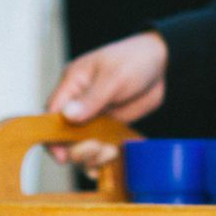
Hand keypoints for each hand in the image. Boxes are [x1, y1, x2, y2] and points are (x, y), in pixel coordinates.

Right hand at [45, 33, 168, 163]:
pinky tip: (114, 156)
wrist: (163, 63)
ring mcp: (94, 114)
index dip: (52, 135)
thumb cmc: (135, 59)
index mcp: (73, 83)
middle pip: (64, 134)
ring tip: (110, 152)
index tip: (61, 154)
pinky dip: (105, 156)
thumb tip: (67, 115)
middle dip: (77, 148)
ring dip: (93, 155)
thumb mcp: (114, 77)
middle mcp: (79, 101)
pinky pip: (101, 144)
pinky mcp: (109, 124)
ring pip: (82, 143)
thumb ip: (91, 98)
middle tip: (96, 148)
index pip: (52, 112)